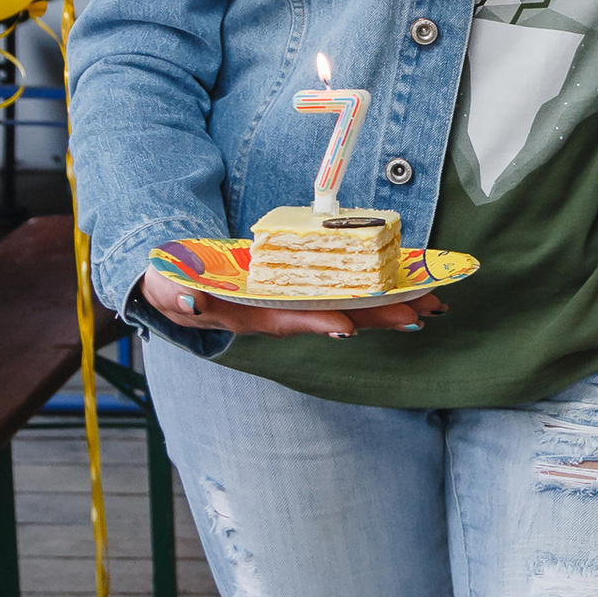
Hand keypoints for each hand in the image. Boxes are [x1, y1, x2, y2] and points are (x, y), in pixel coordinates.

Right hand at [139, 267, 440, 339]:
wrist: (178, 270)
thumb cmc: (176, 280)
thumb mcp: (170, 286)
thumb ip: (178, 294)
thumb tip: (190, 303)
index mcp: (248, 314)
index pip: (287, 320)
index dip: (316, 322)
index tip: (347, 326)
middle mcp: (278, 311)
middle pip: (332, 315)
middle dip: (375, 317)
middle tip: (418, 315)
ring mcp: (294, 298)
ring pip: (347, 302)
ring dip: (386, 305)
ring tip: (427, 304)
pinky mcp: (305, 281)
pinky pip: (347, 283)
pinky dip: (377, 285)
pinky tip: (409, 286)